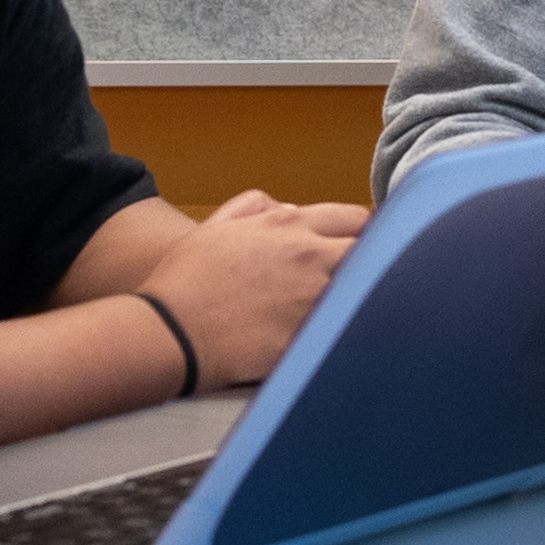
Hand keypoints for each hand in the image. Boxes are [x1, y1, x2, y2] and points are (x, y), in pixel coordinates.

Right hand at [136, 188, 368, 386]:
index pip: (355, 219)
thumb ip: (255, 206)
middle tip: (372, 275)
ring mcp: (313, 298)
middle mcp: (310, 257)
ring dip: (362, 295)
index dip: (365, 232)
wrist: (168, 331)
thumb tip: (287, 208)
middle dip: (375, 260)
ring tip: (359, 306)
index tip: (365, 244)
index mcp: (289, 225)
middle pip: (372, 251)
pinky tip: (341, 337)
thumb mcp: (216, 226)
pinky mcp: (309, 336)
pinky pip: (344, 329)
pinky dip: (347, 329)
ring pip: (364, 290)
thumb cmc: (185, 280)